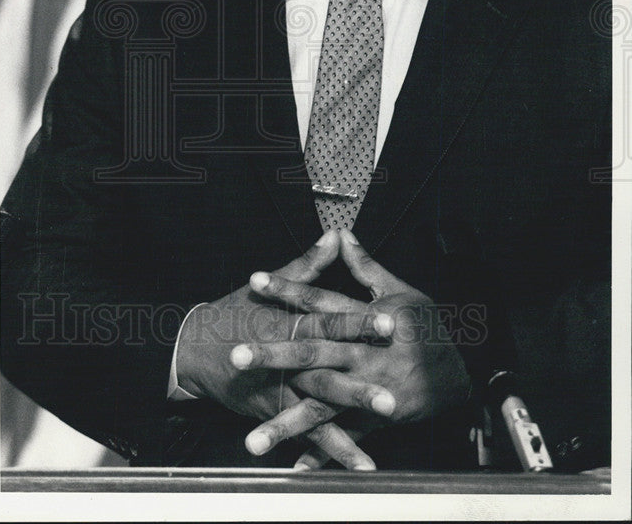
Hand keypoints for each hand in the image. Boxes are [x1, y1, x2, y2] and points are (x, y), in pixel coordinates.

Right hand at [175, 230, 378, 468]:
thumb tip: (335, 236)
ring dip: (346, 431)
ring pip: (317, 409)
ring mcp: (280, 389)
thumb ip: (309, 264)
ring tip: (374, 450)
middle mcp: (288, 359)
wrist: (195, 348)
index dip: (361, 320)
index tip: (392, 322)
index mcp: (292, 323)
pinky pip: (304, 434)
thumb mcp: (270, 284)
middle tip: (393, 398)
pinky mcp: (273, 410)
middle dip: (360, 387)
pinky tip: (354, 466)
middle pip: (328, 372)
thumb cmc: (236, 312)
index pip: (331, 320)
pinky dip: (328, 451)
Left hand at [233, 229, 471, 462]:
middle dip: (273, 356)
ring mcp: (368, 390)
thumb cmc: (430, 328)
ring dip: (286, 422)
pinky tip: (294, 467)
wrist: (464, 371)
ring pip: (321, 405)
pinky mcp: (375, 418)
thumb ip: (365, 266)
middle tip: (236, 355)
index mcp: (367, 320)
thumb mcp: (400, 291)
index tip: (255, 281)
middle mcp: (364, 354)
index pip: (321, 300)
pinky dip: (323, 455)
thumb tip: (340, 235)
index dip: (288, 290)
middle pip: (312, 353)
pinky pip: (344, 437)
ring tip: (253, 439)